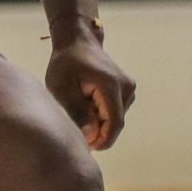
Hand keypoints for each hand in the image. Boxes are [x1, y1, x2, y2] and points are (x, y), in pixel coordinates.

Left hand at [46, 32, 133, 150]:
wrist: (78, 42)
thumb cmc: (66, 64)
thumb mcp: (62, 88)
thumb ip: (76, 111)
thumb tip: (90, 135)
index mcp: (111, 86)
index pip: (114, 124)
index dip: (101, 141)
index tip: (85, 148)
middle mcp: (126, 87)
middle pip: (115, 124)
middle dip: (97, 132)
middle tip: (74, 126)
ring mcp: (129, 88)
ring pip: (115, 119)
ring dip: (98, 122)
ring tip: (79, 107)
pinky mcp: (127, 90)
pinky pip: (115, 111)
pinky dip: (101, 114)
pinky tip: (87, 104)